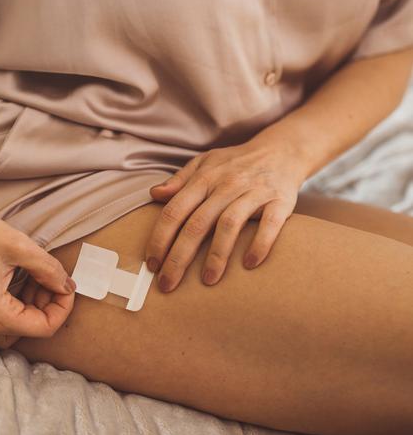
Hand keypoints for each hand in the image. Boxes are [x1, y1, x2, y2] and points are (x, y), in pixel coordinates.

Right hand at [0, 199, 75, 343]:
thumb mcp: (20, 247)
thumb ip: (50, 271)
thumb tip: (69, 287)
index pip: (43, 328)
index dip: (62, 308)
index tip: (68, 285)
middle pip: (31, 328)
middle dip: (49, 303)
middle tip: (53, 276)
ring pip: (20, 325)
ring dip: (36, 303)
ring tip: (39, 274)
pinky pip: (5, 318)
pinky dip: (21, 302)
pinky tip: (26, 278)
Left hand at [145, 136, 308, 290]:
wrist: (282, 151)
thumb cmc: (235, 163)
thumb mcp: (205, 164)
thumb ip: (180, 180)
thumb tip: (154, 194)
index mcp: (203, 179)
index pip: (175, 211)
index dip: (159, 239)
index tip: (151, 264)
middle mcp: (226, 185)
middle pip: (197, 224)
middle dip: (179, 257)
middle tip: (168, 284)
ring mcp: (253, 192)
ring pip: (229, 225)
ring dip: (216, 255)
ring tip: (207, 281)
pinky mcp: (280, 201)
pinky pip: (270, 224)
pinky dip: (259, 244)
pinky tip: (248, 265)